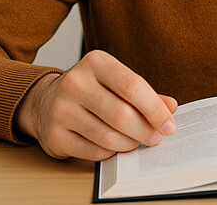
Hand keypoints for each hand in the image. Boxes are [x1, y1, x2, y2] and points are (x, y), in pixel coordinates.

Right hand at [15, 50, 178, 160]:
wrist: (45, 101)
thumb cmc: (91, 90)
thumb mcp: (116, 82)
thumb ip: (144, 93)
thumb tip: (171, 108)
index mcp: (96, 62)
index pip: (133, 87)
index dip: (156, 109)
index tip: (169, 125)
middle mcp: (75, 83)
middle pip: (122, 115)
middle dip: (145, 131)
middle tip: (156, 138)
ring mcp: (62, 109)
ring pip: (108, 137)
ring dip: (129, 144)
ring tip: (136, 142)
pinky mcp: (55, 135)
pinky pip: (94, 151)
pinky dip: (111, 153)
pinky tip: (115, 146)